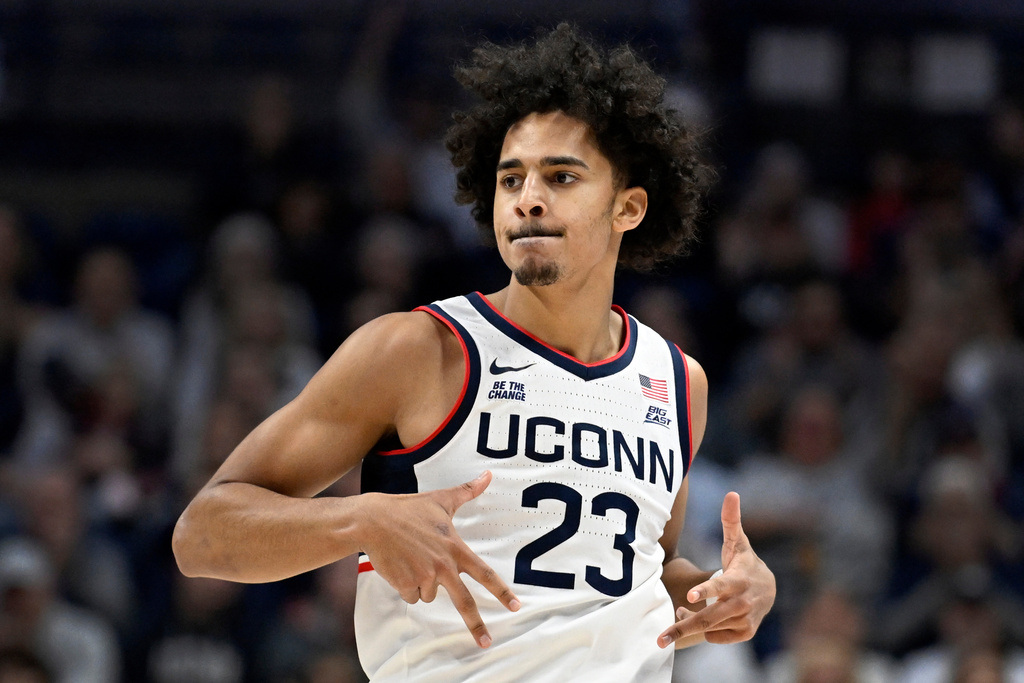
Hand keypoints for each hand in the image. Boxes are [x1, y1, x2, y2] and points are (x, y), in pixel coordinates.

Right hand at [361, 471, 519, 647]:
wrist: (373, 521)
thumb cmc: (409, 509)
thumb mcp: (441, 499)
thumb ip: (467, 491)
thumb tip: (488, 475)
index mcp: (455, 548)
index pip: (485, 573)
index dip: (502, 591)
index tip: (516, 606)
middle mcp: (443, 565)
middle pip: (464, 602)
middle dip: (477, 625)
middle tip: (487, 643)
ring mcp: (425, 577)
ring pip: (430, 594)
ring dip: (422, 583)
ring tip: (412, 558)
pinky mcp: (406, 585)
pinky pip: (412, 596)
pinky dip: (406, 586)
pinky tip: (400, 566)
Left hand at [657, 492, 774, 646]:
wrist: (769, 590)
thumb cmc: (744, 563)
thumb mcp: (738, 542)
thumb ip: (731, 520)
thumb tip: (731, 493)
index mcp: (738, 579)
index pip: (721, 586)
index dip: (706, 591)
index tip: (689, 596)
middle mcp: (742, 602)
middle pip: (709, 617)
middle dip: (684, 627)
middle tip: (661, 636)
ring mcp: (744, 620)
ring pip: (709, 628)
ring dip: (688, 624)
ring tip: (676, 616)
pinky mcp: (744, 633)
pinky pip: (716, 637)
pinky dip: (702, 632)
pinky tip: (691, 617)